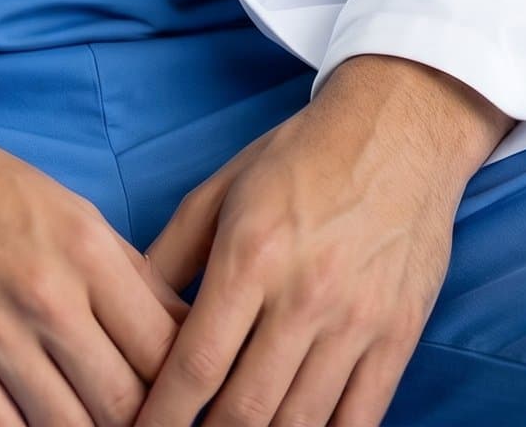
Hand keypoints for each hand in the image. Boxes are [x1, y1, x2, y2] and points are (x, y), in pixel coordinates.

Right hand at [0, 87, 194, 424]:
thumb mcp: (69, 208)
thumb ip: (126, 272)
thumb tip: (182, 328)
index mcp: (88, 249)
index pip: (166, 346)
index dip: (186, 384)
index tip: (188, 400)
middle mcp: (50, 296)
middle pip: (127, 402)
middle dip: (145, 424)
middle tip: (147, 424)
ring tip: (95, 424)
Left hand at [131, 56, 509, 425]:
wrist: (400, 128)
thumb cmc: (302, 154)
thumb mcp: (224, 187)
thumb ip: (172, 252)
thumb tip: (125, 310)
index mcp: (251, 254)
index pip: (195, 363)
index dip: (162, 416)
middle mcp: (304, 295)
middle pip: (245, 409)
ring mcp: (357, 321)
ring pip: (300, 424)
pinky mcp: (398, 336)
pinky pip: (360, 419)